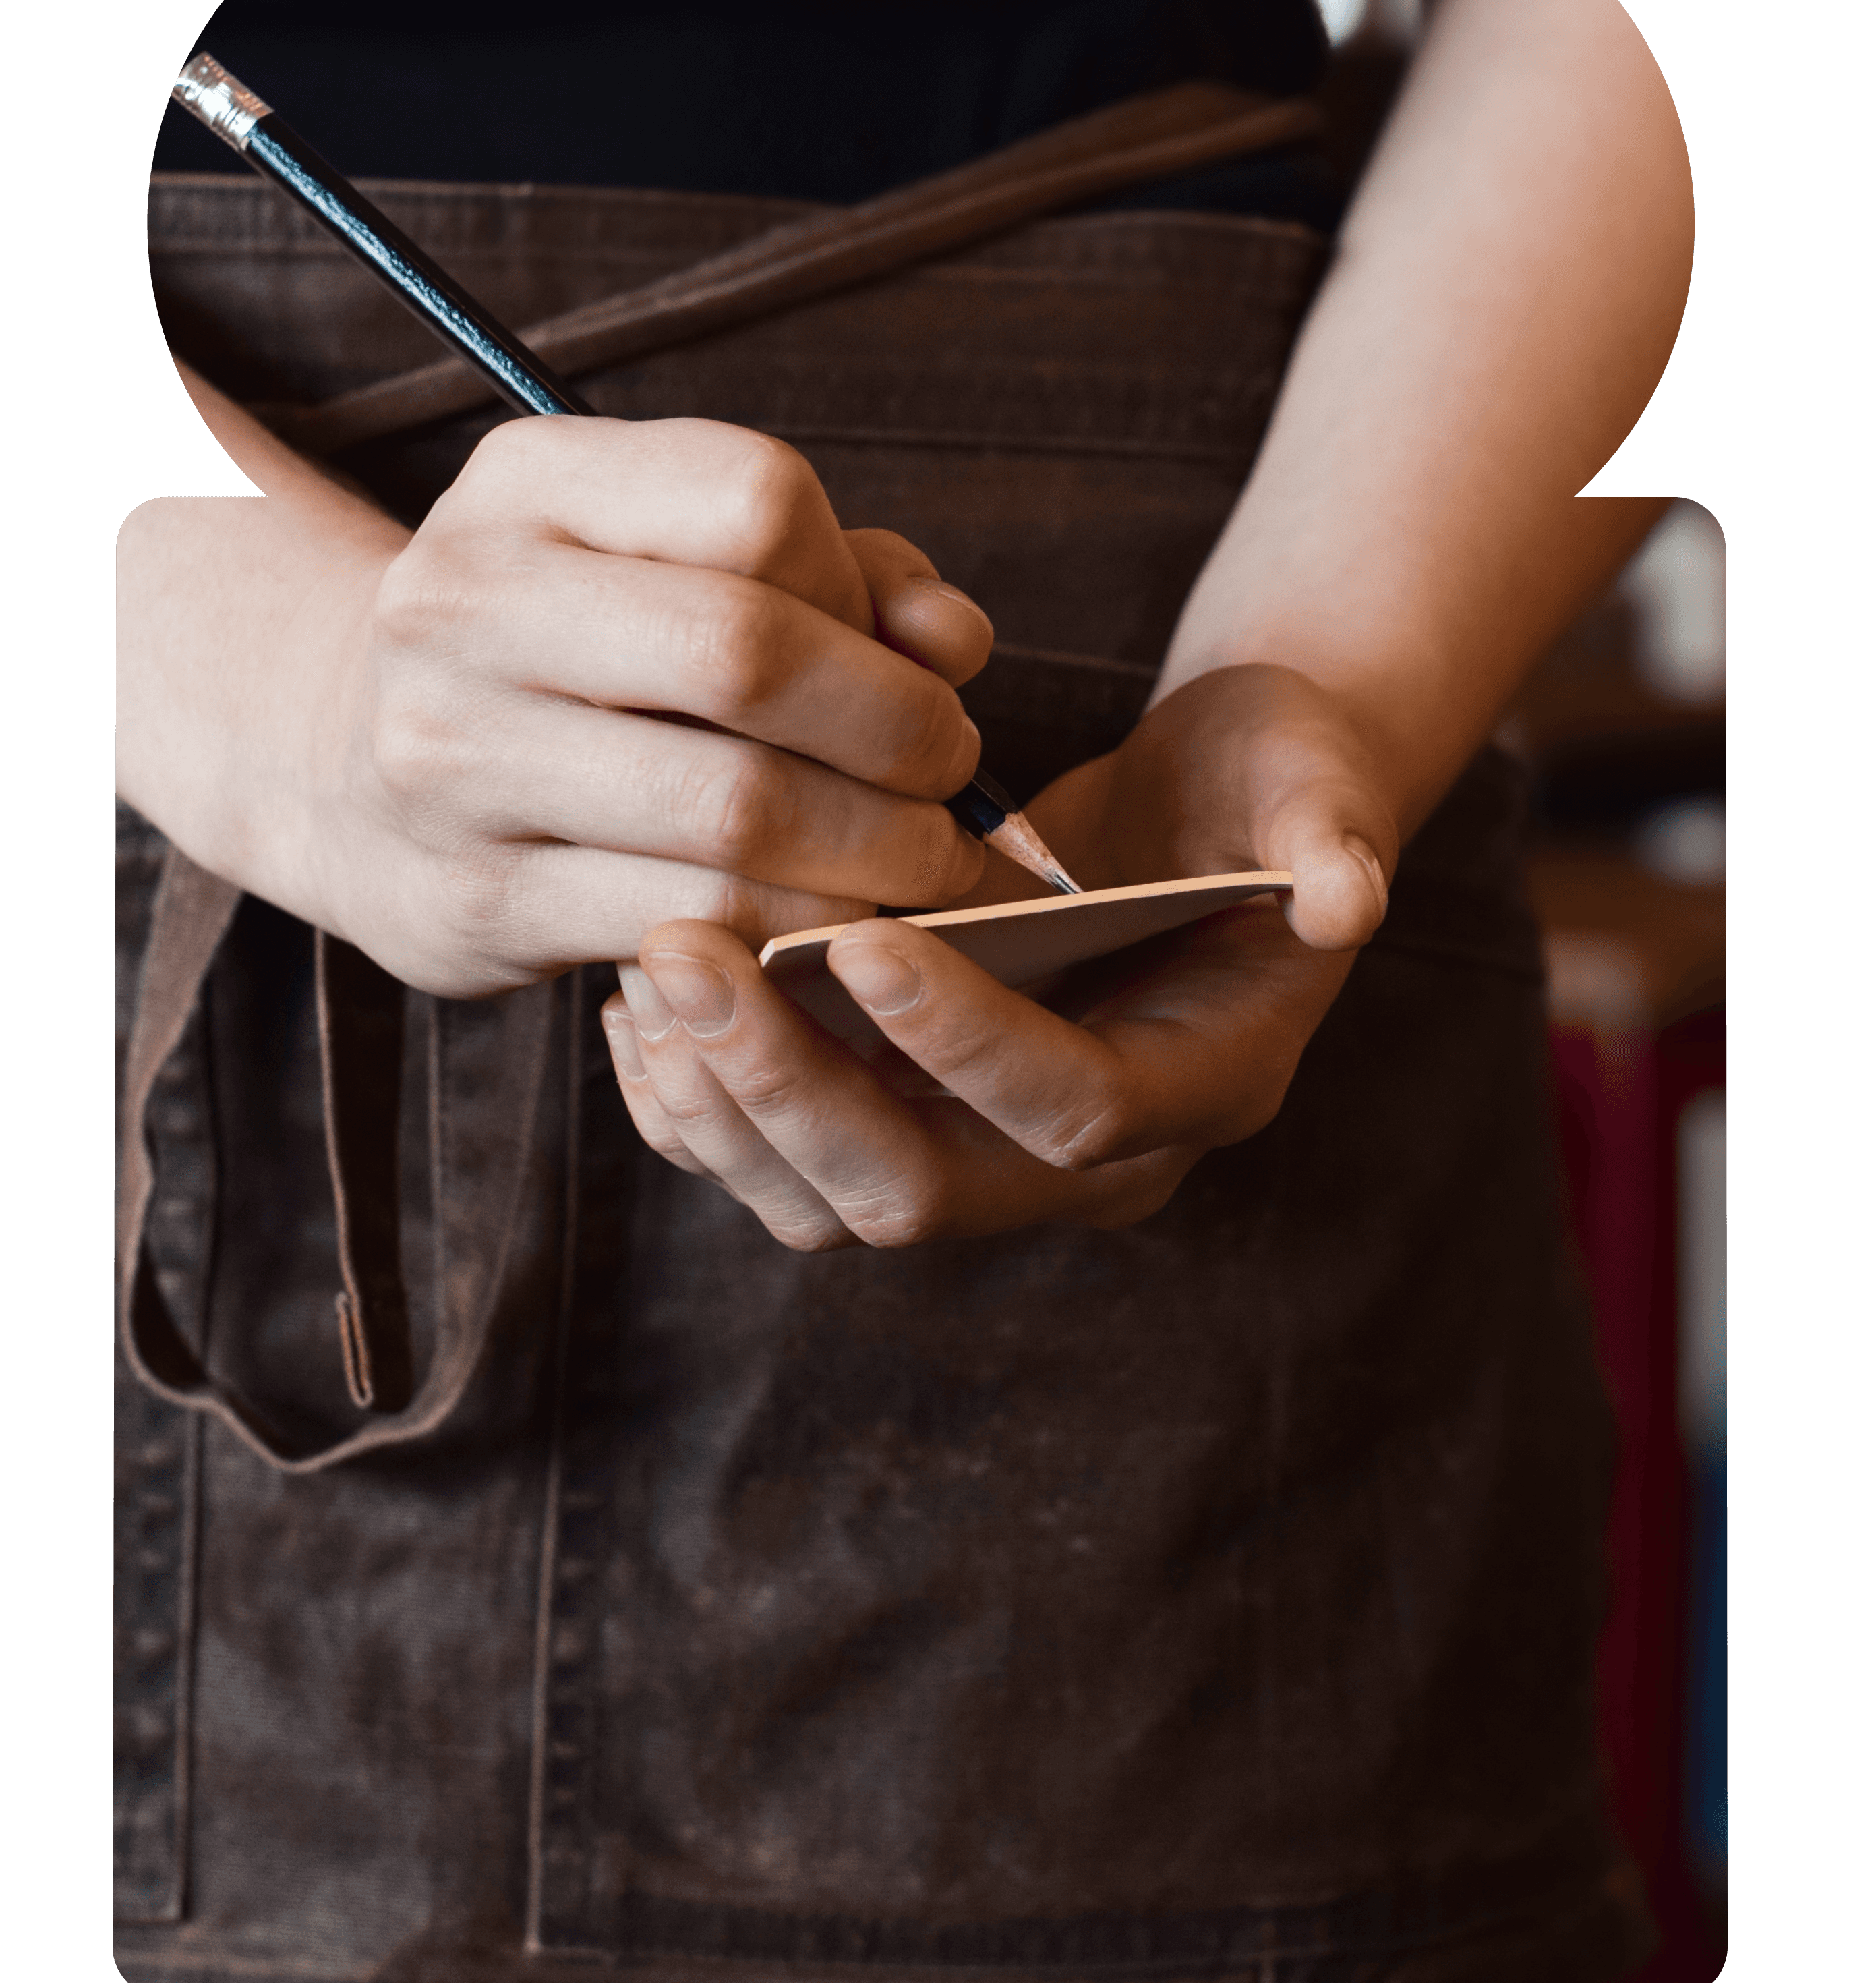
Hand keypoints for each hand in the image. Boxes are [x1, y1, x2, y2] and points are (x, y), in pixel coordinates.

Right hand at [273, 415, 994, 992]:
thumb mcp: (683, 563)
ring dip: (875, 847)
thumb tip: (951, 642)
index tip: (897, 653)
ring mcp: (454, 758)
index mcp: (530, 483)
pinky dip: (802, 924)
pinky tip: (834, 916)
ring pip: (736, 810)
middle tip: (947, 773)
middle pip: (749, 653)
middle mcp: (466, 602)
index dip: (861, 586)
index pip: (755, 498)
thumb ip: (846, 577)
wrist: (353, 769)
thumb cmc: (579, 656)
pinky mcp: (476, 901)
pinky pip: (697, 921)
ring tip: (918, 856)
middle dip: (898, 728)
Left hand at [602, 665, 1399, 1246]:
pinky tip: (637, 1010)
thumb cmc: (1269, 782)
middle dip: (792, 1086)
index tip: (861, 937)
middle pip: (923, 1190)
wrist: (1213, 809)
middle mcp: (1091, 1158)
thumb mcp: (1318, 782)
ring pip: (833, 1200)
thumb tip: (1345, 896)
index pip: (1074, 1111)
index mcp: (1202, 1084)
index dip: (969, 1043)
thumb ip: (1334, 832)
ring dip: (726, 1104)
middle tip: (685, 952)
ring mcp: (991, 1155)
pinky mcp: (912, 1122)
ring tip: (648, 974)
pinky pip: (787, 1165)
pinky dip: (704, 1108)